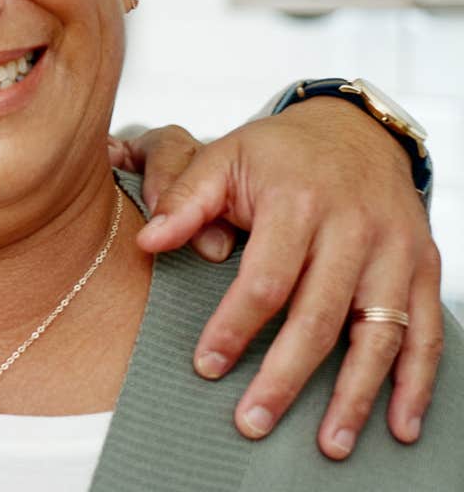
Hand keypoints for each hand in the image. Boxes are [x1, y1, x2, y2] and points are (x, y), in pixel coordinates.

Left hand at [132, 99, 439, 459]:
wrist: (355, 131)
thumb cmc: (279, 153)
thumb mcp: (224, 157)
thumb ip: (183, 199)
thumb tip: (147, 241)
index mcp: (298, 202)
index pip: (265, 279)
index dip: (236, 326)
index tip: (207, 365)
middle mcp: (354, 229)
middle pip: (318, 316)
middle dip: (286, 376)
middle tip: (253, 421)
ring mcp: (395, 251)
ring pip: (378, 333)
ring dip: (355, 395)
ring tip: (329, 443)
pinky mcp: (423, 268)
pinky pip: (426, 332)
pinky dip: (416, 382)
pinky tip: (399, 425)